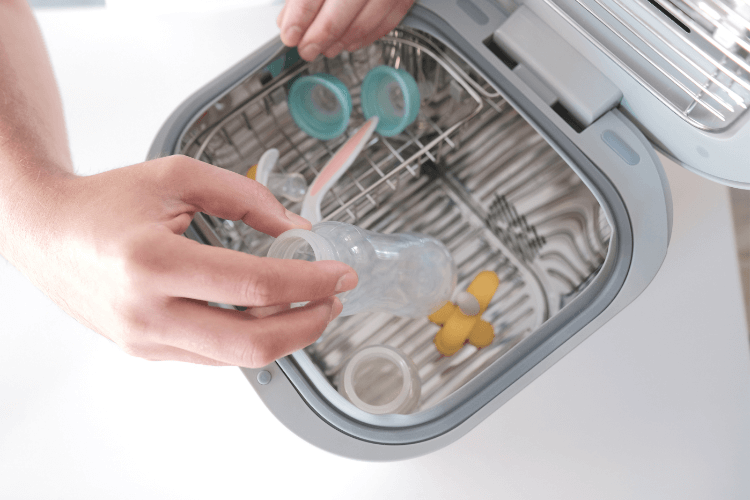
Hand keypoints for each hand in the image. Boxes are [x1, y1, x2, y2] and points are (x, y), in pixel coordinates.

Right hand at [17, 155, 356, 366]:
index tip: (339, 274)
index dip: (309, 281)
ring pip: (237, 357)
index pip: (254, 285)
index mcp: (153, 262)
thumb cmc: (105, 203)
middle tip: (332, 302)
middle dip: (307, 325)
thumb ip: (244, 196)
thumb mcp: (177, 176)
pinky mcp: (146, 351)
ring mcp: (146, 340)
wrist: (46, 233)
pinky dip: (249, 338)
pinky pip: (214, 356)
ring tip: (305, 305)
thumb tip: (295, 227)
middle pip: (251, 342)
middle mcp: (147, 312)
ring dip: (283, 335)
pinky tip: (265, 315)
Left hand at [276, 0, 414, 60]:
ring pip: (363, 23)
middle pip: (338, 15)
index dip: (298, 19)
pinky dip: (366, 36)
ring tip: (325, 48)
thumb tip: (289, 16)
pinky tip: (350, 41)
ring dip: (341, 42)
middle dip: (318, 38)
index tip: (290, 34)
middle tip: (306, 49)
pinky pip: (387, 22)